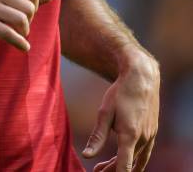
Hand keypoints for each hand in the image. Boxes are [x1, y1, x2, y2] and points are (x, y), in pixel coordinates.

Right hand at [0, 0, 52, 50]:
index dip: (33, 7)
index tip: (24, 15)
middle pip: (29, 8)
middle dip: (29, 21)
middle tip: (19, 27)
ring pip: (21, 20)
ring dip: (24, 33)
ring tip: (19, 36)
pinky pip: (8, 33)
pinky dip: (20, 43)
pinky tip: (23, 48)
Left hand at [83, 50, 159, 171]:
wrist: (141, 77)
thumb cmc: (120, 93)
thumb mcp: (105, 112)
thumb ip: (97, 136)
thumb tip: (87, 155)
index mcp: (130, 135)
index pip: (124, 165)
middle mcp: (143, 138)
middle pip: (129, 164)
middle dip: (112, 170)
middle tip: (96, 170)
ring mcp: (150, 136)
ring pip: (137, 160)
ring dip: (122, 165)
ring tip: (104, 167)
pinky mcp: (152, 131)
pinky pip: (144, 152)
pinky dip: (133, 158)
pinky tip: (124, 158)